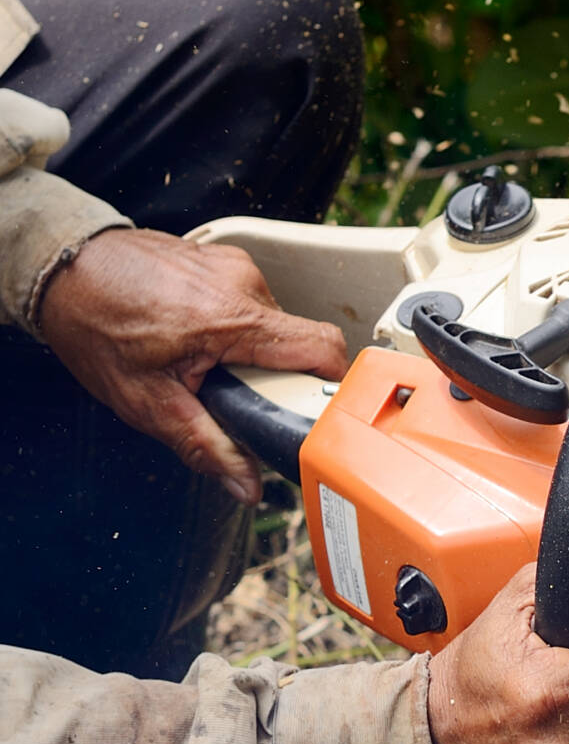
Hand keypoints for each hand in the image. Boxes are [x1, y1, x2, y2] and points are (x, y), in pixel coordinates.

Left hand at [39, 228, 349, 503]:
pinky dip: (237, 327)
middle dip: (275, 376)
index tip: (321, 410)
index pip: (323, 348)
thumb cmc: (93, 324)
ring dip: (254, 351)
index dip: (334, 385)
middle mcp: (241, 284)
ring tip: (207, 360)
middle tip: (233, 391)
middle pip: (299, 343)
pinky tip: (198, 335)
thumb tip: (246, 484)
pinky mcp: (225, 259)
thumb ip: (203, 444)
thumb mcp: (145, 399)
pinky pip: (254, 303)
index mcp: (230, 318)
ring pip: (276, 325)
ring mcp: (235, 266)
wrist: (59, 267)